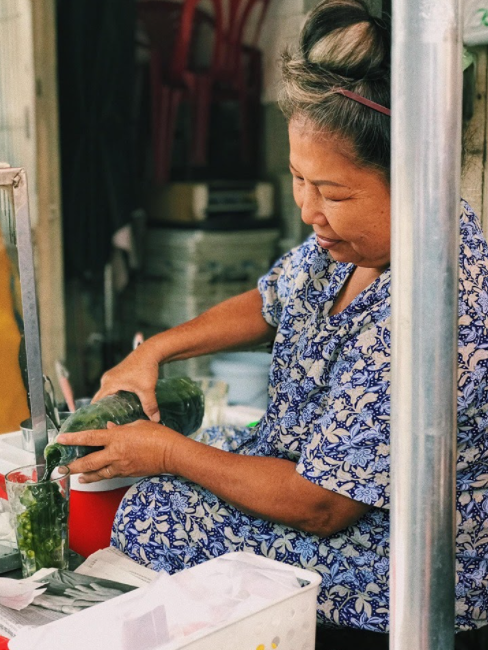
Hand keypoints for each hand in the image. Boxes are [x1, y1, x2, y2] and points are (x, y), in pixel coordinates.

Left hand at [57, 420, 181, 482]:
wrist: (171, 453)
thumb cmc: (157, 435)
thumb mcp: (138, 425)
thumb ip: (121, 428)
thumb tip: (110, 428)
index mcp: (117, 437)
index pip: (90, 437)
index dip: (73, 439)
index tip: (61, 440)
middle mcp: (115, 453)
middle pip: (88, 462)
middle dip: (73, 466)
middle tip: (61, 468)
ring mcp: (121, 466)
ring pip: (97, 473)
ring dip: (85, 475)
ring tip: (76, 477)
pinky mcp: (127, 473)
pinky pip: (110, 476)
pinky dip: (100, 476)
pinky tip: (96, 477)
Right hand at [92, 342, 160, 421]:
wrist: (150, 352)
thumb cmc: (146, 368)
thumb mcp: (147, 389)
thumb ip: (150, 405)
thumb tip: (155, 420)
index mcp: (109, 383)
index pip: (97, 403)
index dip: (98, 414)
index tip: (102, 425)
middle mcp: (107, 380)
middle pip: (102, 400)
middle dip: (106, 412)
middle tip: (113, 425)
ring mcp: (112, 377)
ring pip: (108, 395)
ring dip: (113, 405)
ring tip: (119, 419)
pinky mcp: (118, 376)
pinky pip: (113, 390)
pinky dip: (117, 398)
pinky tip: (125, 407)